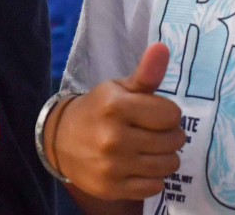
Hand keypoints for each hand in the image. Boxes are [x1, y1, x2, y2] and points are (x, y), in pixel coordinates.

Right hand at [52, 43, 184, 200]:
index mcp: (115, 106)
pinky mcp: (113, 188)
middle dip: (169, 134)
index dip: (166, 112)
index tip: (153, 113)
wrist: (61, 141)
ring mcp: (113, 166)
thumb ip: (145, 72)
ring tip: (147, 148)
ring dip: (164, 157)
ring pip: (169, 165)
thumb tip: (162, 48)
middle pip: (174, 140)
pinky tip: (137, 166)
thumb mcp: (117, 88)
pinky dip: (152, 177)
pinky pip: (155, 186)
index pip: (171, 114)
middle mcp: (113, 137)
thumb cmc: (98, 110)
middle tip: (152, 131)